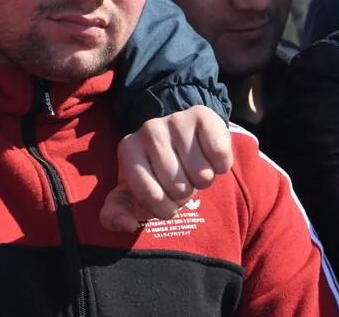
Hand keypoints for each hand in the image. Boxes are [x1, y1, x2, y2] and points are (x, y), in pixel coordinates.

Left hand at [100, 105, 232, 232]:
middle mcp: (148, 130)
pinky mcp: (202, 115)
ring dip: (202, 180)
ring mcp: (175, 120)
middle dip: (184, 193)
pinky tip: (208, 157)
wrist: (184, 144)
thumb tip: (125, 224)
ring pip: (201, 174)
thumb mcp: (133, 197)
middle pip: (178, 186)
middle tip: (181, 180)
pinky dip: (220, 165)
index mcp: (128, 150)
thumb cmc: (157, 176)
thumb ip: (118, 214)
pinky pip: (219, 155)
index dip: (165, 207)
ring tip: (193, 169)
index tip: (164, 197)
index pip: (151, 196)